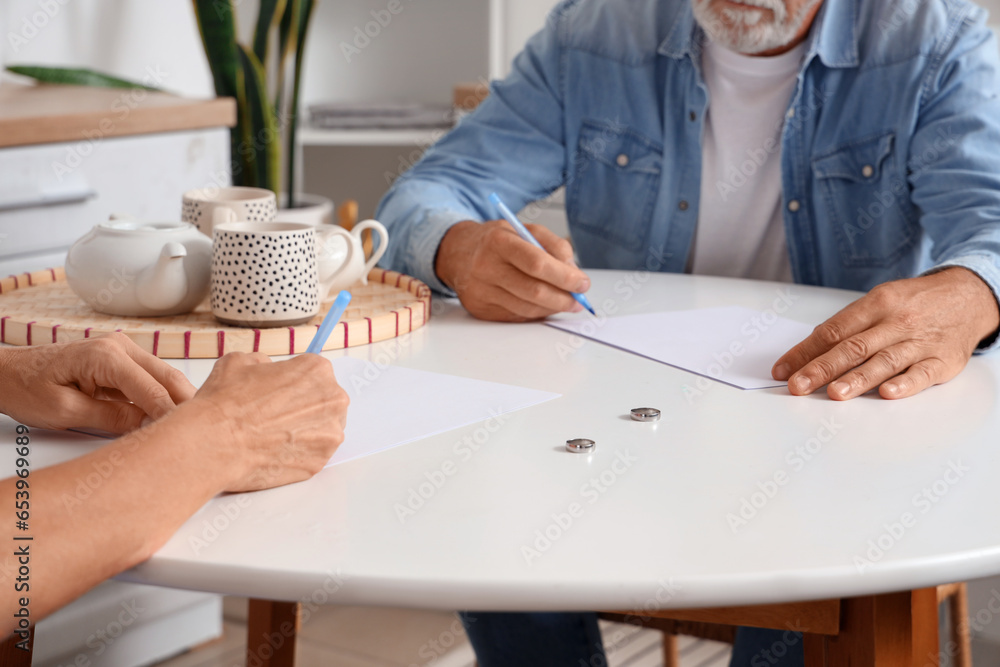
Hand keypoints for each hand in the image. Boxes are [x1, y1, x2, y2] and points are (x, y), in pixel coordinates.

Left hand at [0, 333, 194, 432]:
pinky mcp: (123, 360)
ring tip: (192, 426)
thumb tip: (147, 423)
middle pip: (168, 377)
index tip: (187, 436)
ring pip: (164, 376)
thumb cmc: (28, 388)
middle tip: (204, 430)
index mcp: (105, 356)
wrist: (9, 374)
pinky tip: (170, 416)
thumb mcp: (65, 412)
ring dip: (178, 399)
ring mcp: (124, 350)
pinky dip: (163, 396)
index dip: (170, 414)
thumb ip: (110, 417)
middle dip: (187, 403)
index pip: (151, 389)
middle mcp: (120, 346)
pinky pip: (151, 379)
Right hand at [189, 352, 348, 491]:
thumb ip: (264, 362)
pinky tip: (274, 451)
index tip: (282, 393)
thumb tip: (268, 369)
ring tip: (273, 435)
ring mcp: (329, 435)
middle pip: (325, 402)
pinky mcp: (319, 463)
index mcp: (317, 370)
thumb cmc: (225, 402)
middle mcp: (332, 400)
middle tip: (276, 416)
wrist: (213, 443)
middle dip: (304, 408)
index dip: (294, 384)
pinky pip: (313, 455)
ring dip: (304, 432)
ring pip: (322, 430)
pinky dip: (297, 454)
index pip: (314, 374)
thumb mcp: (240, 362)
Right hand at [435, 220, 591, 320]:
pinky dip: (535, 312)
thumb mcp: (525, 230)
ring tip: (565, 302)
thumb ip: (554, 246)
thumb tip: (573, 273)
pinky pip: (516, 316)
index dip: (564, 277)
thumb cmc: (496, 241)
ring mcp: (481, 292)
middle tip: (578, 299)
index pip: (537, 264)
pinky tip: (542, 304)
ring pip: (527, 308)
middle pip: (534, 291)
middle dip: (563, 298)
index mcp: (498, 242)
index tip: (582, 283)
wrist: (457, 254)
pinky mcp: (480, 310)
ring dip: (552, 308)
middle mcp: (485, 267)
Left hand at [772, 267, 999, 399]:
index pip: (833, 330)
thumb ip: (849, 327)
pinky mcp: (942, 360)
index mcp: (876, 304)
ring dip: (857, 378)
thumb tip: (807, 355)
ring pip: (884, 361)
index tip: (782, 370)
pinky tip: (886, 394)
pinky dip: (904, 384)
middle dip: (822, 368)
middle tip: (797, 385)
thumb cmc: (915, 303)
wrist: (969, 296)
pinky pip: (922, 374)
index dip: (805, 351)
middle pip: (853, 347)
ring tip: (834, 393)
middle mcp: (896, 322)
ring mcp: (919, 342)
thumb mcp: (881, 302)